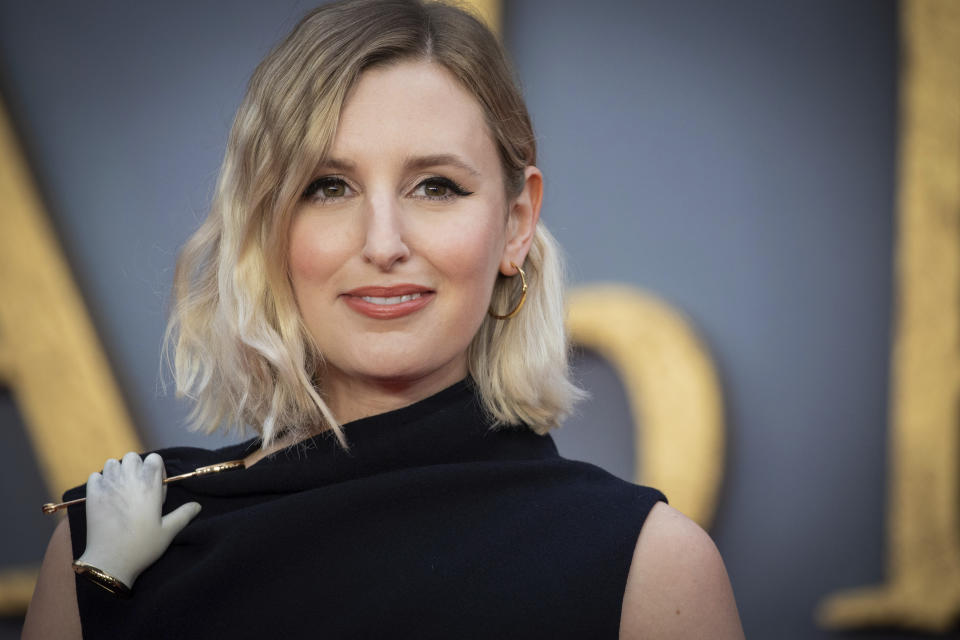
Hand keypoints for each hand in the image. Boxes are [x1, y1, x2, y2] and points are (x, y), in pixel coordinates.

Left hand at [75, 452, 200, 589]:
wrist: (110, 561)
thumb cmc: (142, 546)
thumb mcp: (168, 532)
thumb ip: (183, 515)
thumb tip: (197, 505)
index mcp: (149, 486)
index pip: (154, 458)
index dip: (157, 469)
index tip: (157, 487)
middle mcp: (129, 480)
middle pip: (132, 457)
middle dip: (137, 468)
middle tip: (139, 488)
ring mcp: (108, 486)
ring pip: (112, 463)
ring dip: (118, 472)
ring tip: (122, 490)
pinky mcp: (92, 495)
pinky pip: (95, 476)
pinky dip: (101, 481)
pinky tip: (106, 495)